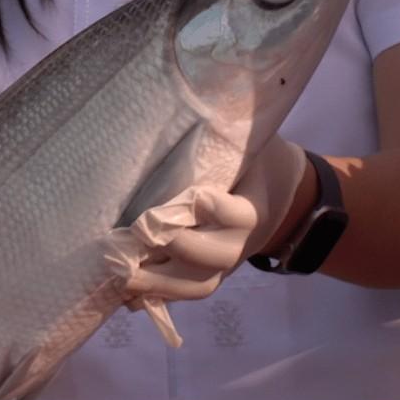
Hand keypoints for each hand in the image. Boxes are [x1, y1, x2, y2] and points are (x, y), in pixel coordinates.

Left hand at [103, 136, 305, 345]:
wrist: (280, 200)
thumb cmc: (257, 163)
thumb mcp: (254, 144)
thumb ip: (231, 135)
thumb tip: (198, 102)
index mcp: (253, 209)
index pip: (237, 216)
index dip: (212, 208)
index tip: (190, 194)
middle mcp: (239, 245)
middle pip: (210, 257)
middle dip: (174, 245)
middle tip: (138, 228)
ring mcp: (223, 267)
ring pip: (193, 286)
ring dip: (156, 283)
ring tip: (119, 270)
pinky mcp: (207, 278)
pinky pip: (180, 296)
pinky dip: (152, 298)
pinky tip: (123, 293)